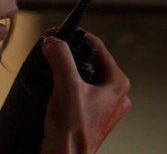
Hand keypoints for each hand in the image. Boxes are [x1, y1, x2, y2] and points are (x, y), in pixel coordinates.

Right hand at [40, 30, 130, 153]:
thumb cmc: (73, 134)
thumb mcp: (66, 86)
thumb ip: (61, 57)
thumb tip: (54, 41)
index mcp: (117, 84)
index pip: (97, 46)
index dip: (75, 36)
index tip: (57, 33)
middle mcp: (114, 94)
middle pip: (89, 60)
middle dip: (68, 52)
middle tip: (51, 48)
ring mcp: (103, 106)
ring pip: (83, 75)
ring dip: (65, 68)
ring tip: (49, 65)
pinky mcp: (90, 115)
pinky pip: (78, 90)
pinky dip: (64, 84)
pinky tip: (52, 85)